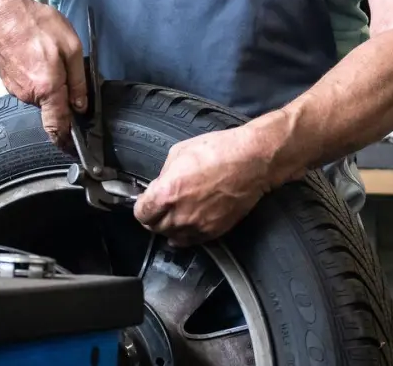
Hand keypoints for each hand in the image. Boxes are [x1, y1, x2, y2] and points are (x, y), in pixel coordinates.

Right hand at [0, 0, 86, 149]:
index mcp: (46, 88)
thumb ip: (79, 80)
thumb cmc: (34, 23)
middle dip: (62, 96)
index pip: (57, 126)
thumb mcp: (71, 47)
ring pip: (40, 95)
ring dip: (48, 82)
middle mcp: (28, 94)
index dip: (67, 139)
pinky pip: (28, 85)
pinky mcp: (7, 79)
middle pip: (52, 107)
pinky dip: (36, 74)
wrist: (1, 11)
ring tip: (49, 55)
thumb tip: (82, 103)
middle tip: (68, 71)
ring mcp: (15, 87)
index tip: (74, 146)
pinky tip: (36, 53)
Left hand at [134, 123, 279, 244]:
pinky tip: (189, 222)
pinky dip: (186, 234)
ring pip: (172, 237)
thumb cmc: (218, 151)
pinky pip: (191, 241)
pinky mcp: (214, 231)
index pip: (141, 213)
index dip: (142, 206)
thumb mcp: (179, 153)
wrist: (251, 161)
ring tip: (176, 214)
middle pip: (154, 228)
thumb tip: (160, 186)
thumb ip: (164, 175)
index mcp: (167, 193)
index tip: (146, 202)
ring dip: (170, 227)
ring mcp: (197, 226)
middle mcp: (180, 215)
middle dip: (154, 217)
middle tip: (160, 207)